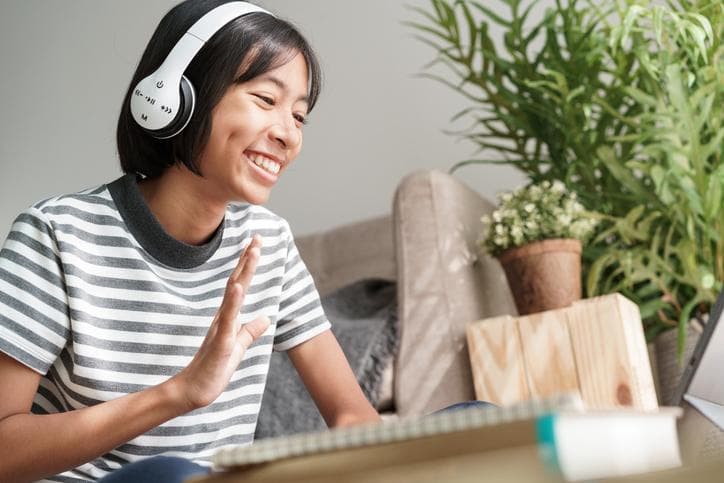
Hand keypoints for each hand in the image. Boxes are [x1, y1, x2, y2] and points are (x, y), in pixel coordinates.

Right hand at [172, 235, 269, 409]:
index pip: (241, 285)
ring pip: (233, 294)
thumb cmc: (215, 369)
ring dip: (243, 272)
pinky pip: (227, 319)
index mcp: (228, 317)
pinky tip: (238, 286)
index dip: (249, 265)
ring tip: (252, 252)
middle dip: (248, 259)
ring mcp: (221, 327)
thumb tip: (266, 316)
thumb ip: (251, 330)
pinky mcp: (220, 341)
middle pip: (237, 282)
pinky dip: (233, 301)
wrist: (194, 391)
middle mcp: (223, 316)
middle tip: (258, 237)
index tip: (257, 244)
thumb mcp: (239, 346)